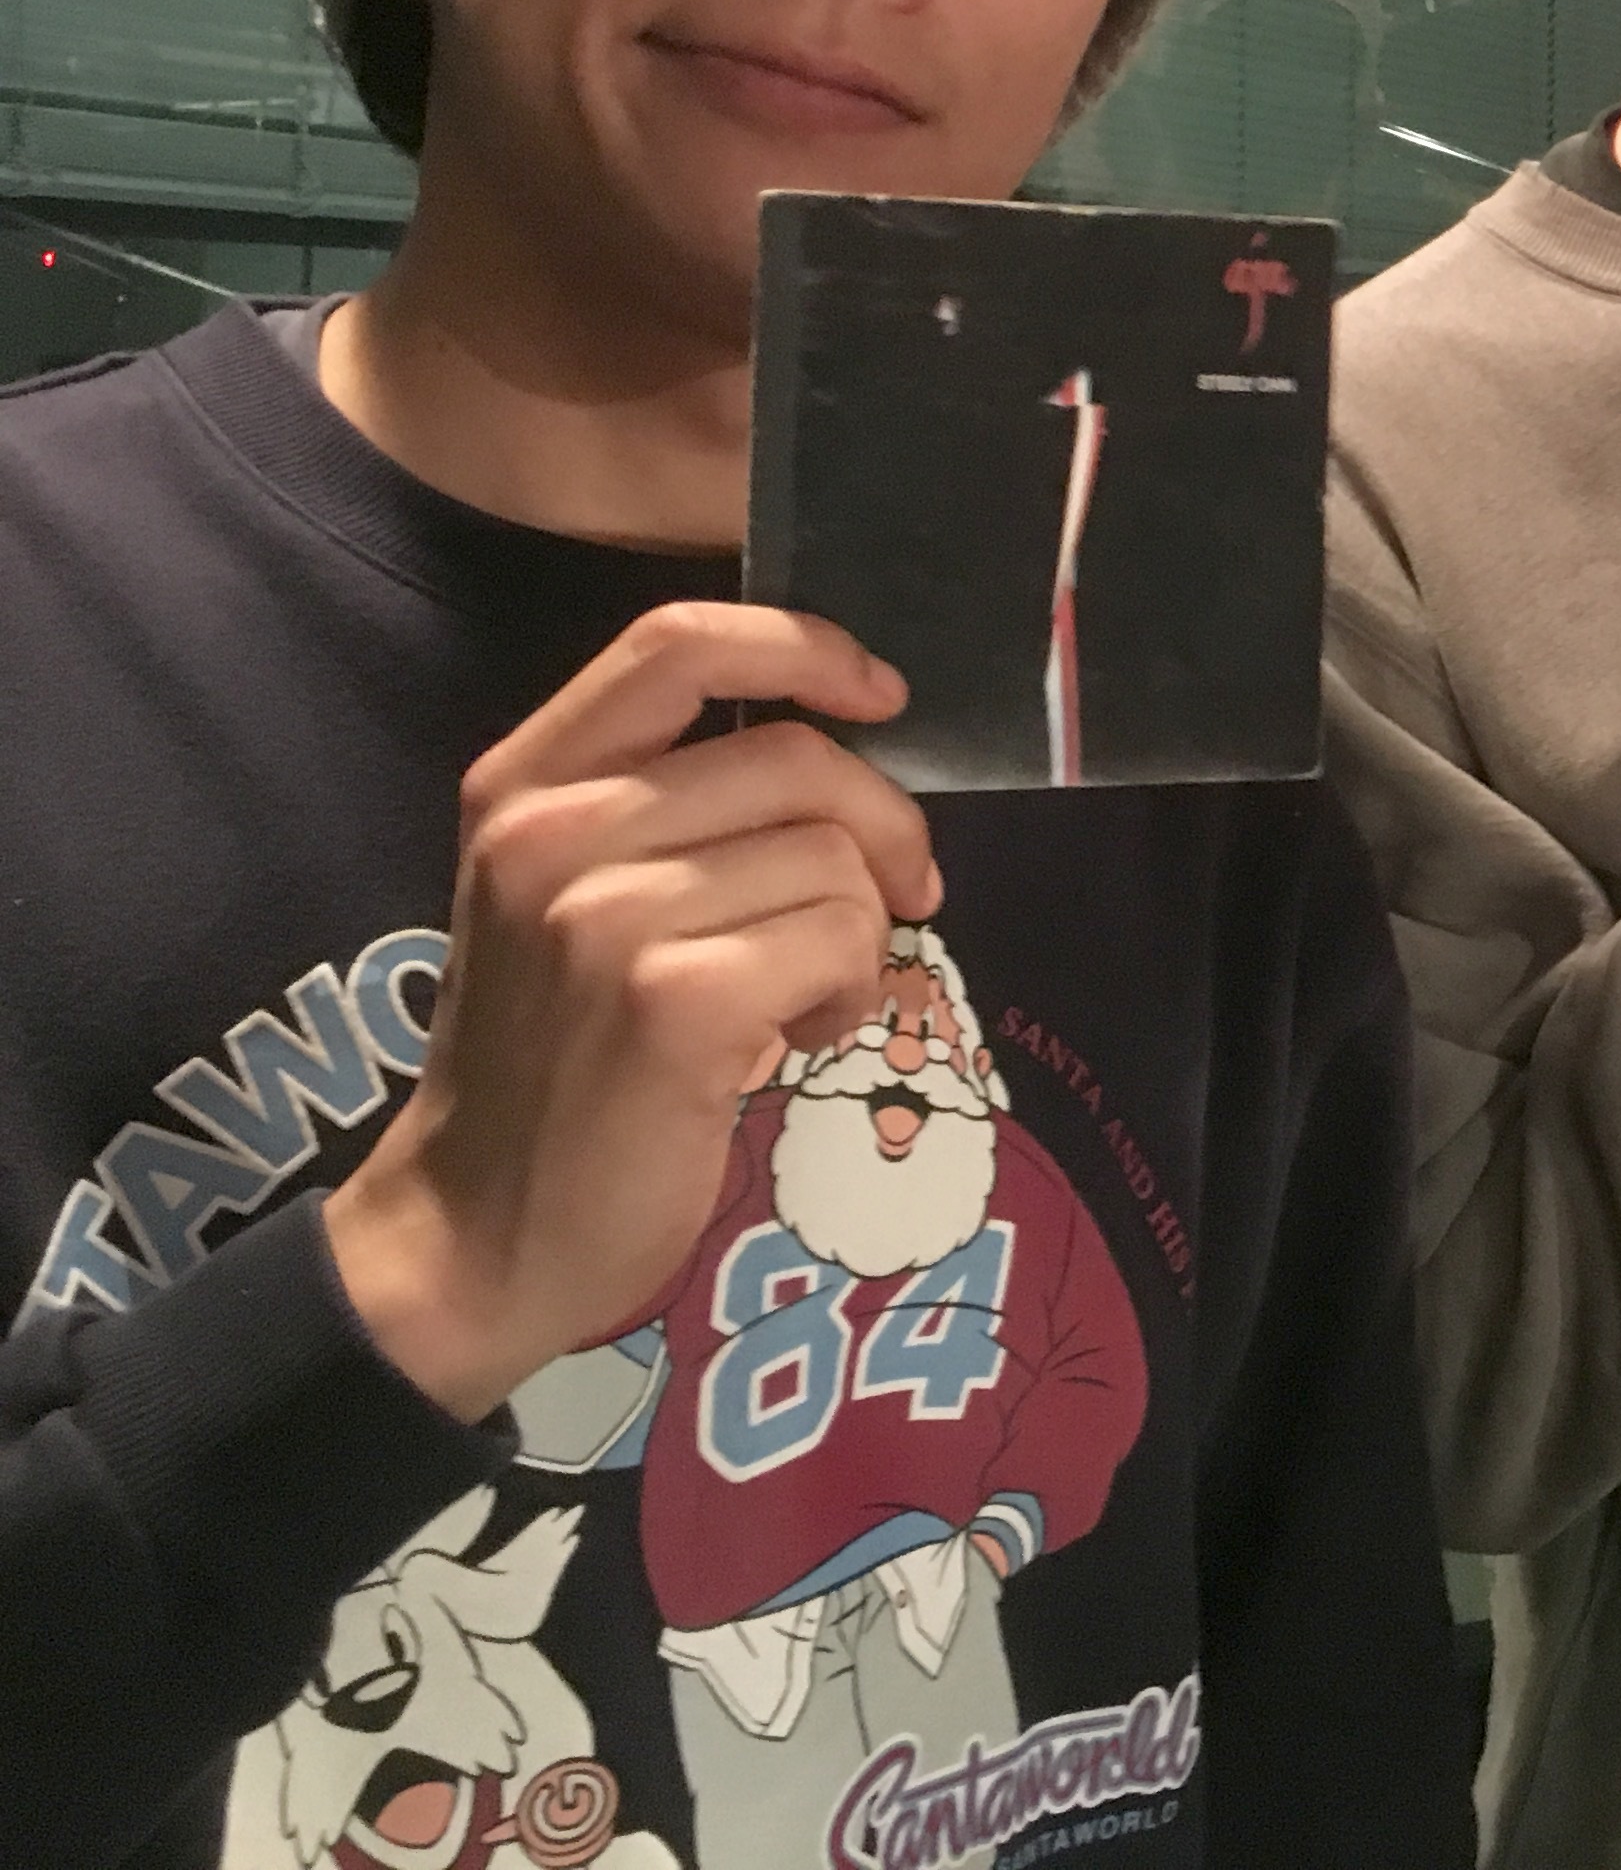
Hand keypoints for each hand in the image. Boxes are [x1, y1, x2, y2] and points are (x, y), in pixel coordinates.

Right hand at [324, 603, 938, 1421]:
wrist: (475, 1231)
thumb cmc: (555, 1057)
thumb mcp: (570, 894)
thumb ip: (675, 802)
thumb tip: (856, 740)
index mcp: (524, 783)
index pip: (675, 641)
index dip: (802, 646)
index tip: (880, 693)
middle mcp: (550, 832)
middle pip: (799, 757)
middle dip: (882, 829)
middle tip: (892, 903)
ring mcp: (605, 917)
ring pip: (837, 858)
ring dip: (858, 933)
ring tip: (796, 997)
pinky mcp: (672, 1002)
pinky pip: (843, 942)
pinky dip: (851, 992)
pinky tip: (791, 1041)